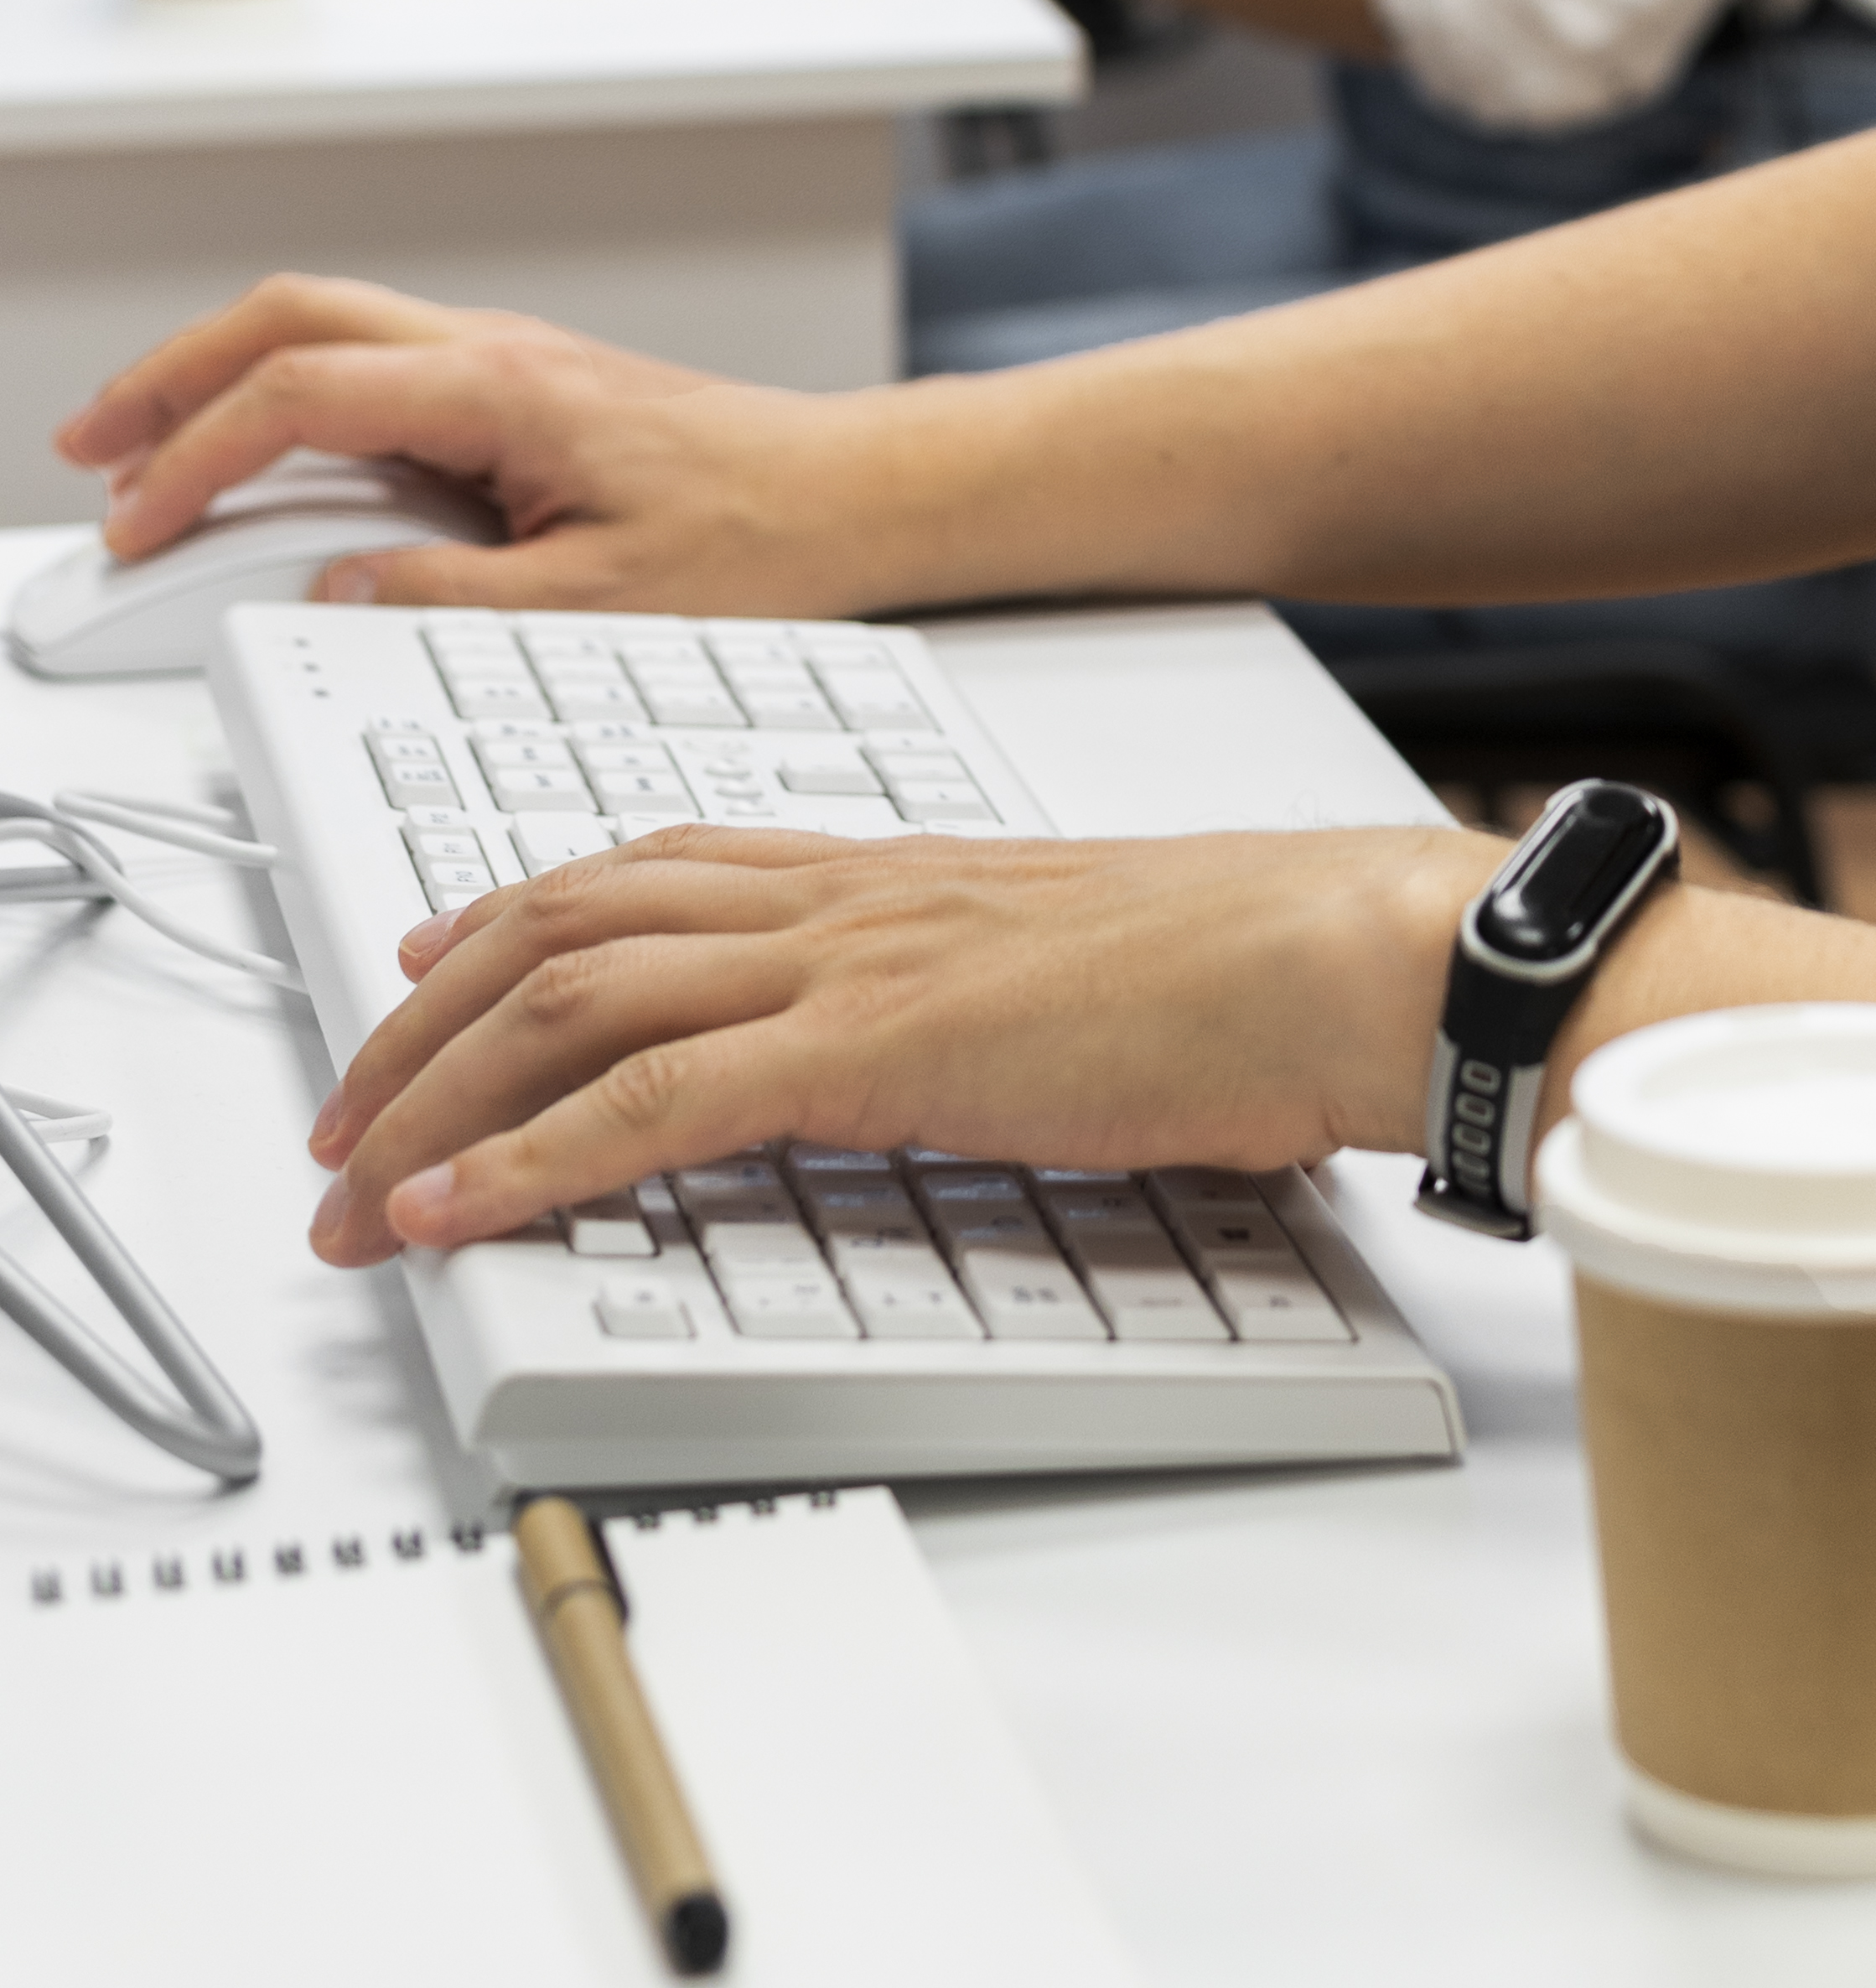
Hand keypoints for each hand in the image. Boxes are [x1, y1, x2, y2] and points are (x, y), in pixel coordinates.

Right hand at [56, 271, 924, 620]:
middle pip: (289, 315)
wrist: (848, 493)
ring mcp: (502, 360)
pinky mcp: (514, 388)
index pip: (303, 393)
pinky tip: (264, 462)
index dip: (199, 457)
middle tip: (93, 448)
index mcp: (502, 390)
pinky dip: (290, 398)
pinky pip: (371, 365)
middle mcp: (494, 351)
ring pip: (325, 326)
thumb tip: (335, 590)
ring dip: (224, 377)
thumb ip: (453, 597)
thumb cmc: (756, 539)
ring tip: (147, 455)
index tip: (138, 526)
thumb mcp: (598, 602)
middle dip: (174, 374)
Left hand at [304, 817, 1480, 1262]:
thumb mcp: (1065, 976)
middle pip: (567, 917)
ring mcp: (850, 961)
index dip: (512, 912)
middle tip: (343, 1106)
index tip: (429, 968)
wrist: (1332, 951)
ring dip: (431, 1092)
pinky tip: (447, 1211)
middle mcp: (844, 894)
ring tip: (354, 1179)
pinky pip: (646, 1100)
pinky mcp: (871, 1047)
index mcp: (889, 875)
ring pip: (571, 992)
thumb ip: (970, 1007)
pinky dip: (520, 1159)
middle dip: (422, 1016)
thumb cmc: (1244, 972)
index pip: (650, 865)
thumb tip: (934, 1069)